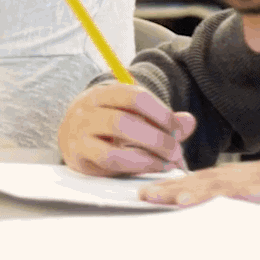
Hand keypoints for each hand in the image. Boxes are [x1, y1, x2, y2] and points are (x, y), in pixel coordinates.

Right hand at [58, 83, 196, 175]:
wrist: (70, 141)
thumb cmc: (106, 129)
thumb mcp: (132, 118)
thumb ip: (161, 120)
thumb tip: (189, 121)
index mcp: (103, 93)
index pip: (135, 96)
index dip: (161, 112)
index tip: (178, 128)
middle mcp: (87, 109)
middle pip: (126, 119)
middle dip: (157, 137)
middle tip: (176, 150)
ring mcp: (80, 131)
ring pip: (117, 138)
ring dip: (149, 152)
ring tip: (168, 161)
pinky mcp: (79, 154)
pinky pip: (111, 159)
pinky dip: (137, 164)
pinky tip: (153, 166)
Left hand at [136, 138, 259, 216]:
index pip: (221, 181)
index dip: (189, 187)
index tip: (161, 193)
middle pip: (208, 179)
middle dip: (173, 187)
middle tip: (139, 194)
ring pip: (215, 183)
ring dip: (180, 191)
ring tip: (150, 198)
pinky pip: (238, 193)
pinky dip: (209, 197)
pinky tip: (190, 202)